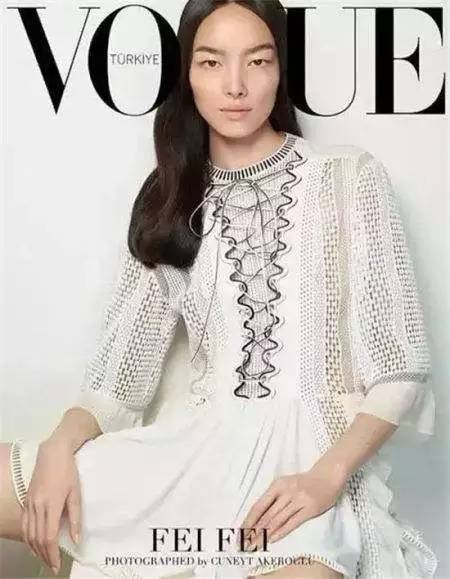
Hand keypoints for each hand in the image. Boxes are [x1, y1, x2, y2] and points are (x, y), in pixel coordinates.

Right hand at [21, 438, 81, 574]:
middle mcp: (37, 506)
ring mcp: (30, 503)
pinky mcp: (27, 500)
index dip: (52, 553)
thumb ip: (76, 516)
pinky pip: (24, 524)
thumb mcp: (76, 492)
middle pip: (37, 538)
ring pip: (29, 533)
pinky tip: (33, 544)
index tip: (56, 565)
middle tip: (51, 566)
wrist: (53, 453)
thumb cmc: (68, 471)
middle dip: (44, 555)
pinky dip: (27, 538)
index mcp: (51, 504)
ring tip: (44, 559)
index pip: (48, 536)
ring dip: (35, 549)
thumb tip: (75, 538)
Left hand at [237, 464, 348, 550]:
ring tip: (255, 544)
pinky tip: (273, 539)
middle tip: (244, 543)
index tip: (240, 531)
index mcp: (277, 485)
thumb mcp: (286, 483)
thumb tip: (259, 516)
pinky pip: (293, 522)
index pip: (259, 505)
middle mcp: (286, 491)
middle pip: (266, 515)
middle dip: (254, 531)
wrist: (327, 475)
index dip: (249, 520)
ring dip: (265, 534)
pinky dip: (281, 531)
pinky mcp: (309, 508)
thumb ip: (274, 497)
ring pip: (277, 519)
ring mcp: (298, 500)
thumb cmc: (305, 481)